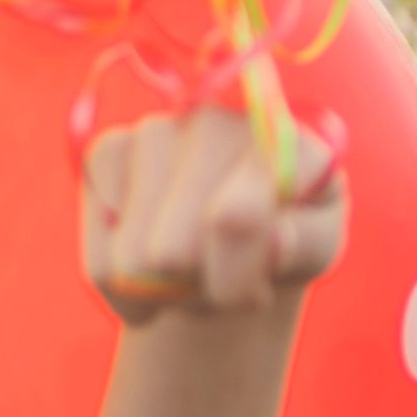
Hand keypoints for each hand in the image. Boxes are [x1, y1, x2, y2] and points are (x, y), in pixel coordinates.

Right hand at [79, 100, 345, 324]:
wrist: (230, 236)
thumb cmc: (282, 239)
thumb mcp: (316, 250)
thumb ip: (307, 243)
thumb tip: (274, 239)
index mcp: (282, 139)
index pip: (237, 218)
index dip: (236, 278)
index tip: (257, 294)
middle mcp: (216, 121)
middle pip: (174, 253)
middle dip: (199, 292)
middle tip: (223, 282)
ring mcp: (154, 132)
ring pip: (133, 263)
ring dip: (164, 294)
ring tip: (192, 274)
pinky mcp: (105, 154)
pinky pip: (100, 263)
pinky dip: (125, 292)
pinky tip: (151, 273)